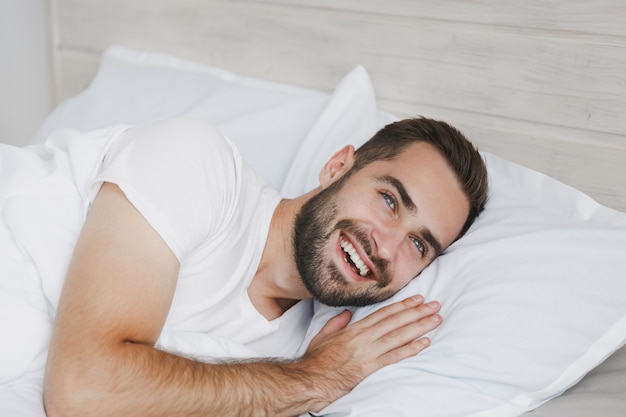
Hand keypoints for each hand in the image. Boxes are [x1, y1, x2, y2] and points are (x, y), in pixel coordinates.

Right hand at [298, 295, 440, 410]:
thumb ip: (337, 323)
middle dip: (417, 312)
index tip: (417, 299)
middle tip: (435, 305)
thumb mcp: (323, 335)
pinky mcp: (369, 367)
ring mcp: (368, 352)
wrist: (310, 379)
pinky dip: (410, 349)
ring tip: (435, 320)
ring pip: (398, 336)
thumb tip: (347, 313)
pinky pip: (394, 356)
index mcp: (354, 329)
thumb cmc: (315, 359)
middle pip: (395, 321)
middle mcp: (364, 337)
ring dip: (419, 326)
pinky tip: (424, 343)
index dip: (402, 305)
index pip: (383, 313)